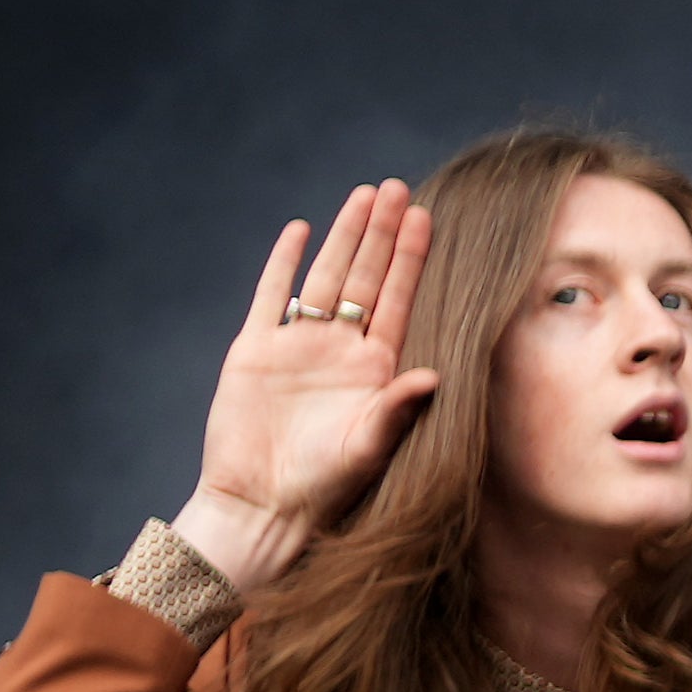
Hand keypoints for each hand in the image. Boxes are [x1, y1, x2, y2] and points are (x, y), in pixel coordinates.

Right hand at [179, 181, 438, 592]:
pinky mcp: (256, 351)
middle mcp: (341, 350)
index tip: (426, 216)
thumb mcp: (370, 446)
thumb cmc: (325, 486)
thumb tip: (436, 376)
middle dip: (381, 232)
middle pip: (365, 277)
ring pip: (325, 277)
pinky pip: (272, 296)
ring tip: (363, 196)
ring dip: (343, 237)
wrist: (261, 503)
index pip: (399, 299)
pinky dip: (284, 263)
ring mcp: (298, 347)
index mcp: (376, 368)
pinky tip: (300, 231)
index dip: (411, 257)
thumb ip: (399, 410)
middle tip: (396, 188)